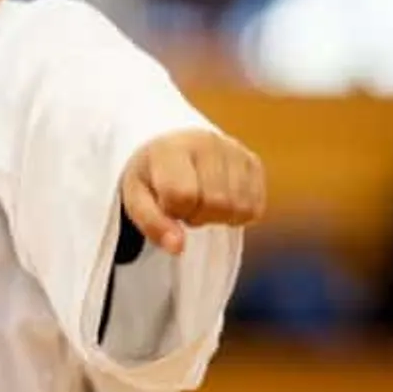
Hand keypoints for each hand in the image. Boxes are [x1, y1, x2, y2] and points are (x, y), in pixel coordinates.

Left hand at [122, 129, 266, 254]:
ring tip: (200, 201)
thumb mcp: (137, 196)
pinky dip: (235, 215)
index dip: (174, 211)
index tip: (164, 203)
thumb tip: (177, 248)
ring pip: (239, 208)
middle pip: (217, 202)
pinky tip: (218, 202)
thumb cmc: (153, 175)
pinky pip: (255, 208)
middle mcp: (207, 143)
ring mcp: (234, 151)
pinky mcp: (253, 162)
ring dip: (217, 216)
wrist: (173, 147)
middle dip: (197, 215)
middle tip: (183, 204)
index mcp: (171, 148)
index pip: (183, 194)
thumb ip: (151, 223)